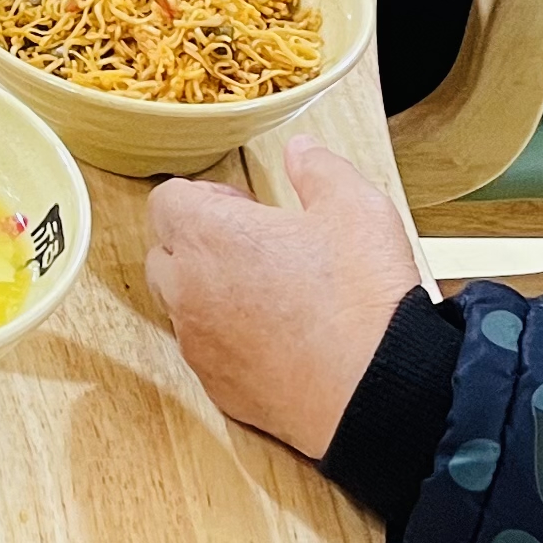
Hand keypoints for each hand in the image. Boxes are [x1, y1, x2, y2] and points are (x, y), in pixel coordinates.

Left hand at [141, 146, 423, 455]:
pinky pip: (206, 351)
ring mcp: (199, 342)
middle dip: (197, 242)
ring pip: (181, 304)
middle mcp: (189, 289)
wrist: (378, 390)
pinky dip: (228, 338)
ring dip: (210, 291)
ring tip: (269, 290)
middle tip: (254, 244)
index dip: (204, 196)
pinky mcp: (218, 387)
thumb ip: (318, 169)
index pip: (166, 200)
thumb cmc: (361, 300)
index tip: (243, 206)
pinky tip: (277, 336)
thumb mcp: (354, 207)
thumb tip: (301, 152)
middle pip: (164, 252)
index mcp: (209, 235)